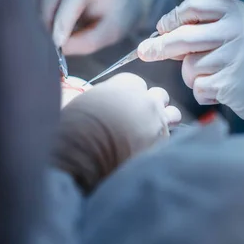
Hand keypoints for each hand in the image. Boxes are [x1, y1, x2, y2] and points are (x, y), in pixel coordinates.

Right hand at [29, 0, 150, 54]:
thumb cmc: (117, 12)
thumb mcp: (111, 31)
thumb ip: (87, 42)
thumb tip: (59, 47)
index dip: (64, 19)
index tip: (58, 43)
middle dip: (47, 20)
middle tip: (52, 44)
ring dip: (38, 15)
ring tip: (51, 33)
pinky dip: (32, 6)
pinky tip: (44, 20)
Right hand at [52, 73, 180, 192]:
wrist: (80, 161)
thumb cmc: (70, 128)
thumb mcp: (74, 101)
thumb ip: (89, 94)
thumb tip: (75, 90)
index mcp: (125, 85)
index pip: (136, 82)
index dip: (128, 95)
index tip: (120, 106)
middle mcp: (146, 100)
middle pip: (158, 96)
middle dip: (150, 105)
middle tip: (136, 121)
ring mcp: (158, 123)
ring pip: (172, 115)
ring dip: (162, 121)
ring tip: (148, 134)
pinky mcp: (163, 146)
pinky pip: (170, 139)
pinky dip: (161, 143)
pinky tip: (148, 151)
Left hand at [137, 0, 243, 123]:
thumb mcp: (238, 30)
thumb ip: (206, 27)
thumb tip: (161, 35)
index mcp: (238, 12)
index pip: (196, 4)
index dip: (174, 16)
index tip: (162, 27)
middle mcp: (239, 32)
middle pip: (184, 35)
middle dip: (160, 46)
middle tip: (144, 52)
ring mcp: (236, 58)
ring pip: (190, 66)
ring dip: (192, 75)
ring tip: (214, 75)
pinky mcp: (232, 84)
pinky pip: (198, 87)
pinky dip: (203, 91)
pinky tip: (221, 89)